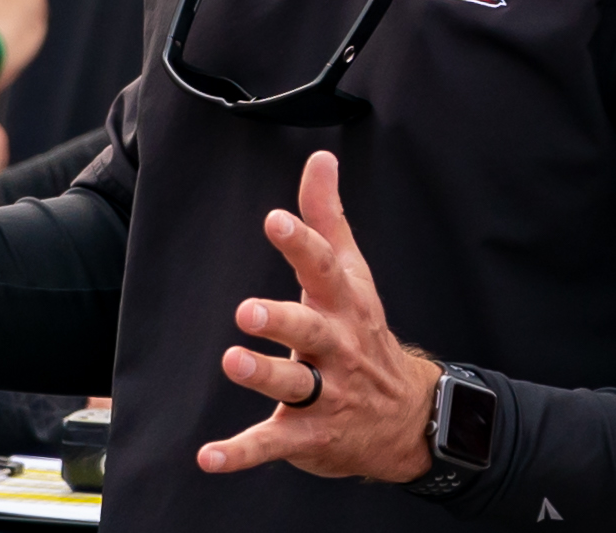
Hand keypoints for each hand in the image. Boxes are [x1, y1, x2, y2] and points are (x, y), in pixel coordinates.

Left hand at [198, 151, 439, 482]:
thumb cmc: (365, 332)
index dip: (301, 242)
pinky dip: (240, 453)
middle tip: (247, 311)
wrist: (407, 415)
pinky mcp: (309, 435)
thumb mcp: (352, 273)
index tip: (276, 220)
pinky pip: (273, 443)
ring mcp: (326, 393)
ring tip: (232, 361)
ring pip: (294, 384)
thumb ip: (328, 217)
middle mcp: (336, 346)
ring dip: (263, 374)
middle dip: (281, 320)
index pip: (324, 268)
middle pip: (310, 329)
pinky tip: (208, 456)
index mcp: (343, 303)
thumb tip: (320, 159)